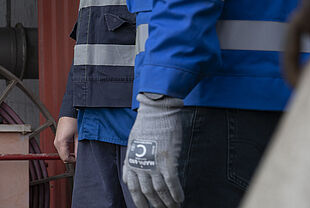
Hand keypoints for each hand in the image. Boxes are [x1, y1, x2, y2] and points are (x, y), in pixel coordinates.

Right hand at [54, 116, 77, 162]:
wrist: (69, 113)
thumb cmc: (74, 121)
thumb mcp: (78, 136)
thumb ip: (78, 148)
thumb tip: (79, 157)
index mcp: (61, 142)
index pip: (65, 158)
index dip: (73, 161)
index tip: (78, 158)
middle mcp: (56, 142)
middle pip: (63, 157)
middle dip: (71, 158)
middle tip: (78, 155)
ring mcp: (56, 140)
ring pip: (62, 153)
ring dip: (68, 154)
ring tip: (75, 150)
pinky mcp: (57, 139)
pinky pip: (61, 149)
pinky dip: (66, 150)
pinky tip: (71, 147)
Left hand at [123, 93, 185, 207]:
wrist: (156, 111)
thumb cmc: (146, 125)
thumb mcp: (132, 143)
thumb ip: (131, 161)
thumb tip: (129, 176)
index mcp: (131, 161)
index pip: (133, 189)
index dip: (140, 202)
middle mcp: (140, 164)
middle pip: (148, 193)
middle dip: (156, 205)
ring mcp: (154, 163)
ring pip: (160, 191)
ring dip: (168, 202)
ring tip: (174, 207)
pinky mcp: (167, 160)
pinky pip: (172, 183)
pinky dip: (176, 193)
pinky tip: (180, 198)